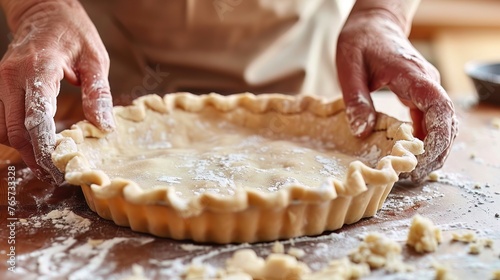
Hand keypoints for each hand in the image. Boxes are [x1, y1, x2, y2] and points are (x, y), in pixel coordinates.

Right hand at [0, 0, 114, 182]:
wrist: (45, 9)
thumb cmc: (74, 32)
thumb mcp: (95, 59)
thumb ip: (98, 93)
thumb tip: (103, 127)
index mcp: (38, 69)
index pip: (36, 118)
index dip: (45, 148)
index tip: (60, 167)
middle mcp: (12, 76)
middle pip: (15, 129)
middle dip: (34, 155)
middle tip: (56, 173)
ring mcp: (1, 80)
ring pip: (3, 128)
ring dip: (22, 148)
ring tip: (48, 162)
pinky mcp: (0, 84)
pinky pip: (2, 119)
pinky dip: (16, 135)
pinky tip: (35, 143)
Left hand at [336, 5, 457, 181]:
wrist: (373, 24)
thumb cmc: (360, 41)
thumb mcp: (349, 66)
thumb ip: (356, 98)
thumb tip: (362, 132)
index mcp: (413, 75)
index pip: (438, 107)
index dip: (436, 136)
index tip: (422, 159)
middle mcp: (427, 83)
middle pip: (446, 121)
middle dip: (436, 151)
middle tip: (413, 177)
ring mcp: (426, 90)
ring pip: (443, 124)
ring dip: (434, 150)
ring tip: (414, 174)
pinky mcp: (420, 95)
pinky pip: (431, 121)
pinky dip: (426, 141)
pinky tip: (413, 158)